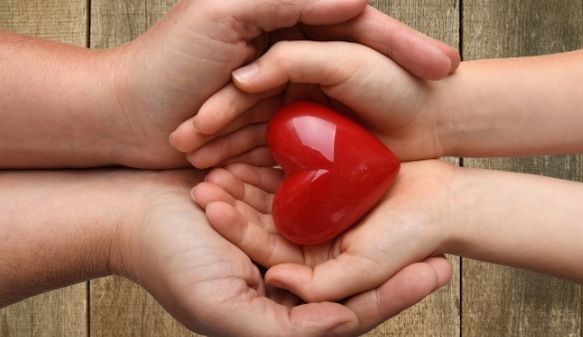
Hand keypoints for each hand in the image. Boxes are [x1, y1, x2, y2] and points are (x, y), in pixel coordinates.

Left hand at [110, 0, 458, 167]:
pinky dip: (332, 143)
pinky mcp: (265, 128)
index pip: (358, 27)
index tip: (445, 65)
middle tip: (451, 91)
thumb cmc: (168, 60)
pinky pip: (307, 134)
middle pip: (360, 62)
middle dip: (406, 76)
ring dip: (379, 112)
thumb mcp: (227, 12)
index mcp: (284, 21)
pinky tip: (369, 156)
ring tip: (423, 133)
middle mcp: (287, 54)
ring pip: (337, 101)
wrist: (126, 114)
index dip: (404, 44)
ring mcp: (280, 94)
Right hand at [112, 169, 452, 335]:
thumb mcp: (224, 308)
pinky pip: (314, 212)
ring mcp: (280, 247)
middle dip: (397, 266)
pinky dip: (341, 205)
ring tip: (420, 213)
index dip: (393, 295)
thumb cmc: (170, 263)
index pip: (348, 310)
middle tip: (443, 248)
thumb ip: (284, 331)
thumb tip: (344, 324)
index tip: (436, 272)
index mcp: (279, 314)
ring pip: (338, 243)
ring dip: (375, 233)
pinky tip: (374, 189)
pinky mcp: (272, 214)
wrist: (131, 212)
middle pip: (353, 278)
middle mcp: (285, 285)